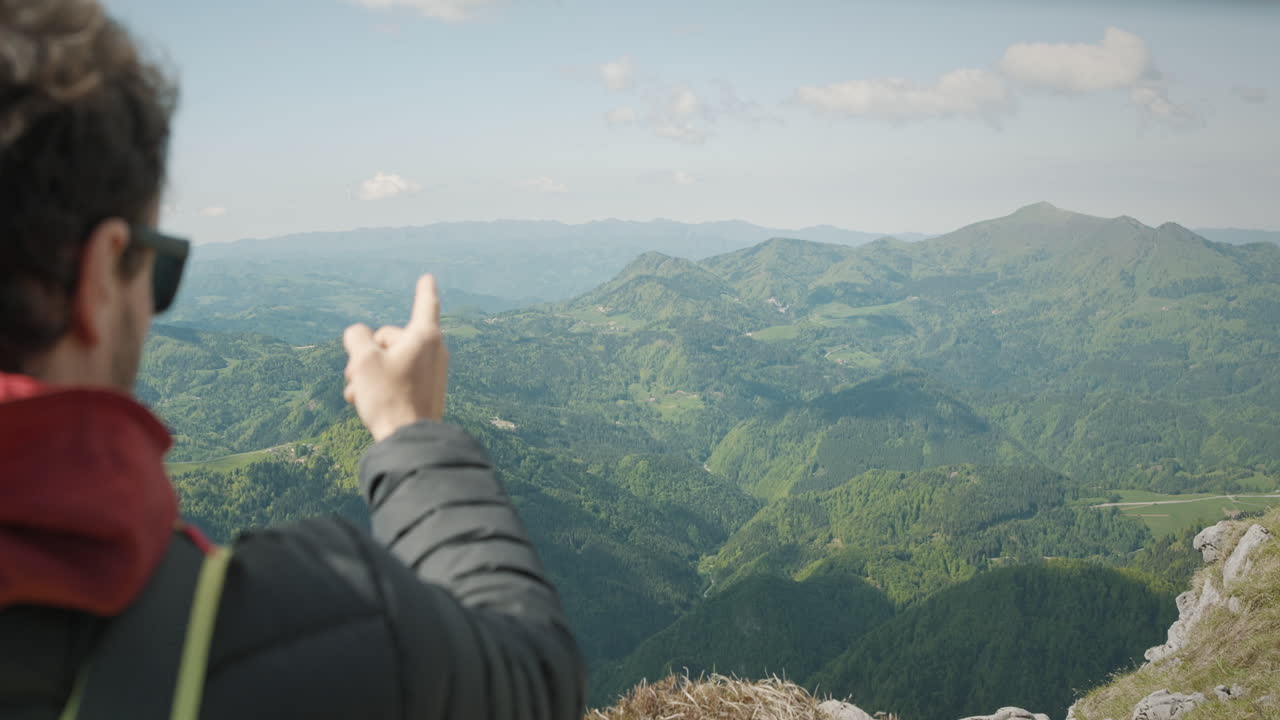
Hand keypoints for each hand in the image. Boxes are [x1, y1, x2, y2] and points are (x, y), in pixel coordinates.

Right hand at [342, 274, 448, 441]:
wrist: (410, 441)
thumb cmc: (389, 397)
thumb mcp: (363, 361)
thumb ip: (357, 337)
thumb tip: (359, 335)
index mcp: (425, 336)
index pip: (425, 303)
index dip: (424, 289)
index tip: (428, 276)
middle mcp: (434, 351)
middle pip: (391, 338)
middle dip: (367, 353)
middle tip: (353, 374)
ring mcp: (432, 373)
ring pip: (391, 360)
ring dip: (368, 372)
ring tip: (355, 393)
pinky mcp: (427, 391)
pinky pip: (398, 378)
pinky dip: (379, 385)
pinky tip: (361, 402)